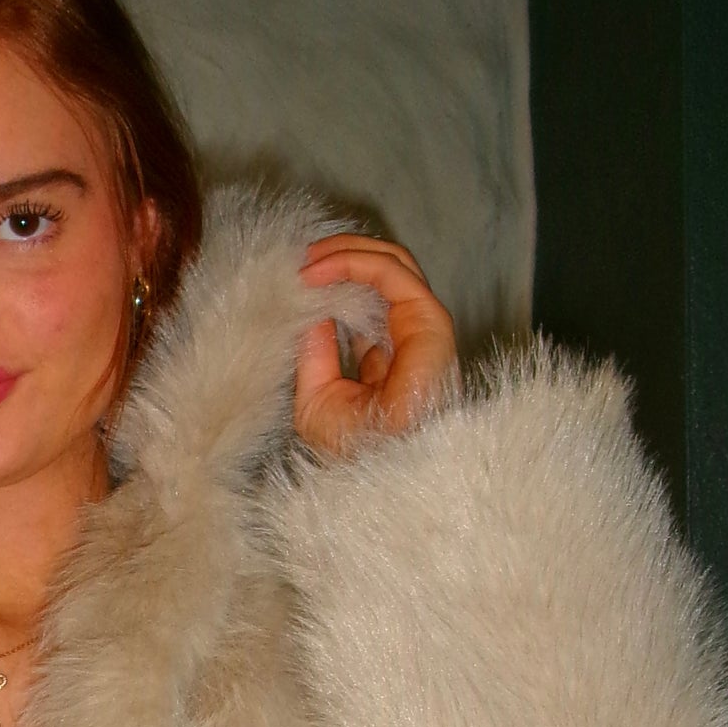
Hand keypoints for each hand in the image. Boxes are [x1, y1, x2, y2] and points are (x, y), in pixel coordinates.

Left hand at [293, 231, 457, 452]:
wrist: (377, 474)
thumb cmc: (353, 451)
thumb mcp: (318, 394)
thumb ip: (317, 350)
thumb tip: (309, 308)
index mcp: (392, 354)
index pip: (372, 296)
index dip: (337, 277)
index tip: (297, 277)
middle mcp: (412, 337)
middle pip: (385, 272)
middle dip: (342, 255)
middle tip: (301, 259)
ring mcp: (425, 329)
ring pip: (394, 263)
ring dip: (346, 253)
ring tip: (307, 261)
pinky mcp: (430, 324)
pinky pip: (394, 274)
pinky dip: (355, 263)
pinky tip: (320, 272)